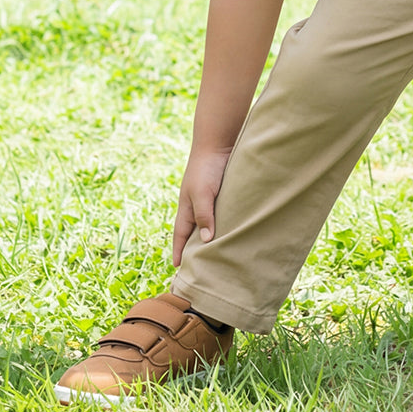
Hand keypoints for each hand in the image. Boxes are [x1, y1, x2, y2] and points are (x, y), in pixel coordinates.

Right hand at [172, 144, 232, 266]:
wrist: (219, 143)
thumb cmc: (206, 168)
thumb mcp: (202, 193)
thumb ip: (204, 215)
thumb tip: (206, 240)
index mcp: (186, 209)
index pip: (180, 236)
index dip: (179, 251)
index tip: (178, 268)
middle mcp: (197, 206)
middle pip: (194, 233)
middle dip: (194, 249)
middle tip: (199, 268)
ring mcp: (210, 200)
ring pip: (209, 224)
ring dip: (212, 238)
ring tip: (218, 255)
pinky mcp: (223, 194)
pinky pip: (222, 214)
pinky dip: (225, 225)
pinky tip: (234, 232)